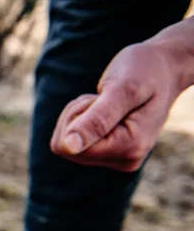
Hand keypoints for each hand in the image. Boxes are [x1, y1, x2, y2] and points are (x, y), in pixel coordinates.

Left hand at [51, 39, 187, 171]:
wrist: (165, 69)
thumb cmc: (146, 72)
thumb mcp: (122, 89)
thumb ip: (97, 119)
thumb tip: (70, 147)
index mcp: (130, 148)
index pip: (69, 146)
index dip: (76, 117)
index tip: (100, 99)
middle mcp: (125, 161)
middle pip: (65, 147)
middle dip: (76, 116)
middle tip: (103, 98)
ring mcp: (117, 160)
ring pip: (66, 145)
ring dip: (78, 116)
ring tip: (106, 102)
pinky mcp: (109, 155)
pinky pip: (72, 143)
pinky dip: (80, 120)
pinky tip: (104, 109)